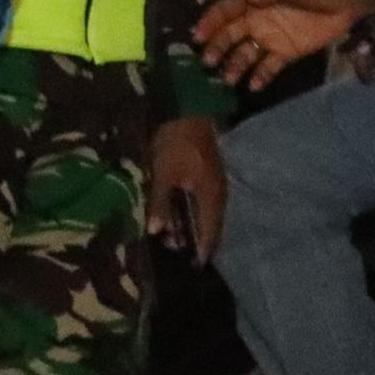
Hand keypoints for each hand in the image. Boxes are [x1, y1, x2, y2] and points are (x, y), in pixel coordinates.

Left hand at [147, 117, 227, 261]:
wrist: (188, 107)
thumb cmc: (176, 141)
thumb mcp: (164, 173)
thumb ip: (161, 203)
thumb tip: (156, 232)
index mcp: (211, 196)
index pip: (211, 233)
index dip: (202, 251)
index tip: (193, 267)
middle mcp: (217, 193)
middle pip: (208, 224)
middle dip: (192, 239)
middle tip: (174, 250)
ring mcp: (213, 182)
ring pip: (203, 211)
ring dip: (189, 223)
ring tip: (170, 234)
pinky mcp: (206, 173)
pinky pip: (200, 200)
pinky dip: (189, 210)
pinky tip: (175, 211)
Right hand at [196, 0, 367, 87]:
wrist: (349, 1)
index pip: (227, 11)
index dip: (211, 22)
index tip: (198, 35)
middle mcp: (256, 20)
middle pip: (230, 35)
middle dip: (217, 47)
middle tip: (208, 61)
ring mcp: (270, 38)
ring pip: (245, 54)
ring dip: (235, 65)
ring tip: (229, 79)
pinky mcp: (286, 54)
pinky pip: (268, 67)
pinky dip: (259, 77)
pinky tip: (253, 86)